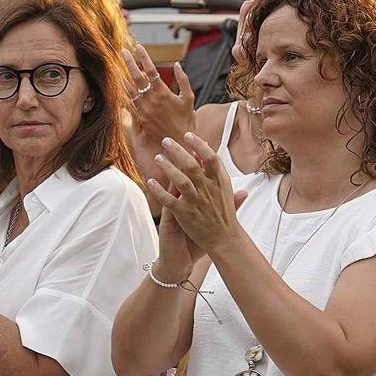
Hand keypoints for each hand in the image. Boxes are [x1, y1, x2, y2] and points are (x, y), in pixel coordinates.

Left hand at [122, 43, 196, 147]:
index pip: (151, 70)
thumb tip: (177, 64)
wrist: (178, 142)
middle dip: (129, 62)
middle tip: (123, 50)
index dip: (144, 57)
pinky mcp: (140, 118)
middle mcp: (151, 100)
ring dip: (122, 76)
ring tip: (115, 66)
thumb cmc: (186, 120)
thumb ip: (183, 80)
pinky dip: (122, 94)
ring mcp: (143, 109)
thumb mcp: (189, 98)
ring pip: (129, 89)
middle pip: (137, 77)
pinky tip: (117, 87)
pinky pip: (128, 103)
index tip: (138, 46)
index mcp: (163, 92)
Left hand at [146, 132, 243, 253]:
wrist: (225, 240)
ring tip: (157, 157)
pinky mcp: (186, 215)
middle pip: (192, 165)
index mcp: (219, 182)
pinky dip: (159, 191)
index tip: (188, 135)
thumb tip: (208, 148)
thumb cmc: (224, 212)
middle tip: (166, 141)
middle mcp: (208, 190)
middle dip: (178, 151)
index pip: (210, 158)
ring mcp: (197, 202)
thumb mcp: (225, 189)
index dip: (198, 144)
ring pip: (180, 181)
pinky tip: (150, 182)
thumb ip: (216, 169)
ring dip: (168, 167)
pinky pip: (169, 201)